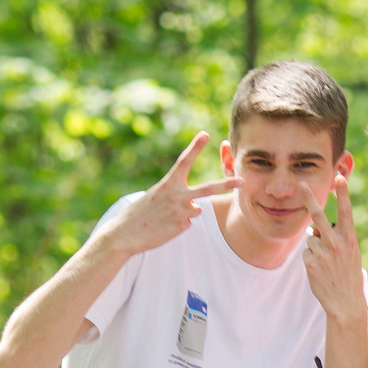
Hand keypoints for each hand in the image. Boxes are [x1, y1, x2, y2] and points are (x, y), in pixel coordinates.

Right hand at [97, 131, 239, 257]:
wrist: (125, 233)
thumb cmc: (139, 214)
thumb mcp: (155, 197)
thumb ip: (176, 196)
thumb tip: (196, 206)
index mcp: (168, 183)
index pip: (184, 161)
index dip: (195, 147)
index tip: (205, 134)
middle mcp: (176, 195)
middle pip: (208, 189)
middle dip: (226, 185)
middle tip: (242, 182)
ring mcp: (180, 211)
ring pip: (197, 209)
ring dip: (186, 213)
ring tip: (167, 218)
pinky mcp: (181, 225)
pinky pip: (188, 223)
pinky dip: (179, 225)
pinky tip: (166, 227)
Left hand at [302, 174, 367, 325]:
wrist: (345, 303)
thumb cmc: (348, 277)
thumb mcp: (350, 255)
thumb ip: (335, 238)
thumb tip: (313, 229)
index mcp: (350, 239)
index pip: (346, 212)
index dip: (343, 194)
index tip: (339, 177)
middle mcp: (336, 243)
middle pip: (318, 216)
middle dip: (309, 198)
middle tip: (300, 183)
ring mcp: (322, 253)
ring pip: (310, 238)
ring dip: (314, 247)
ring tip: (325, 263)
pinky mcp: (310, 262)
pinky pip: (305, 252)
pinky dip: (310, 259)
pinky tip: (319, 270)